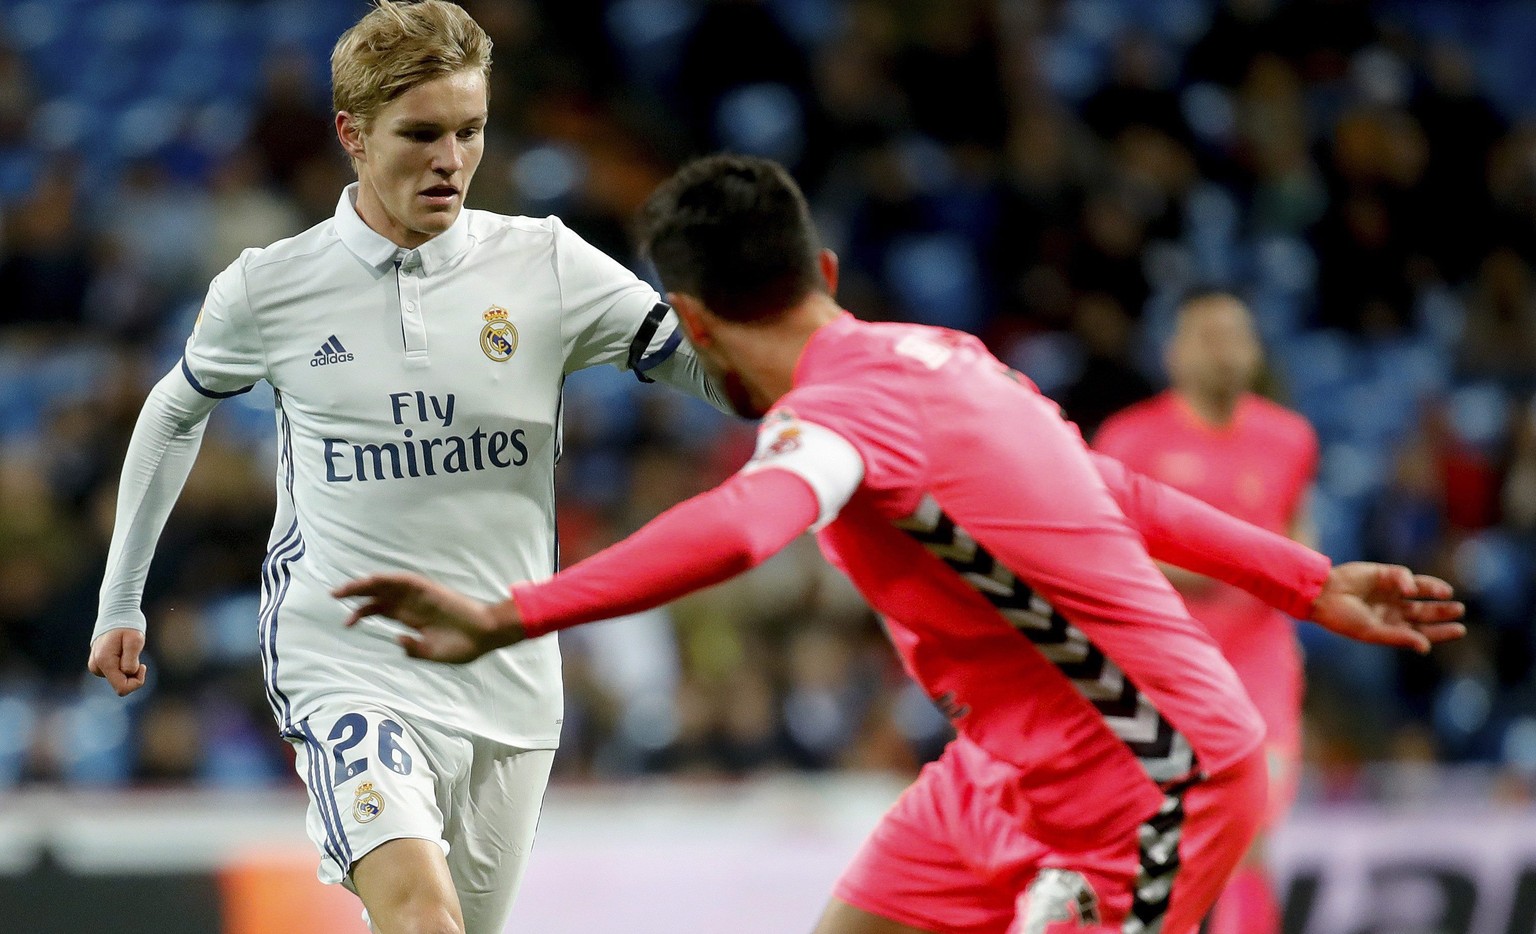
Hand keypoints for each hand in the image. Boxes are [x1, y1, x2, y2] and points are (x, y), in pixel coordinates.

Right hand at [87, 628, 148, 695]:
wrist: (116, 614)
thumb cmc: (128, 626)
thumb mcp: (135, 640)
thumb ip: (131, 660)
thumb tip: (127, 673)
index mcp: (104, 663)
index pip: (122, 688)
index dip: (137, 681)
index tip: (143, 665)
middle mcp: (96, 667)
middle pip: (120, 685)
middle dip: (133, 674)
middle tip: (136, 656)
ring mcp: (96, 666)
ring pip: (118, 679)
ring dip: (128, 669)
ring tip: (128, 651)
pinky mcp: (98, 664)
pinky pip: (115, 673)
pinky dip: (123, 666)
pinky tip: (123, 652)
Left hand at [333, 573, 524, 663]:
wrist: (486, 636)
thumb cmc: (462, 646)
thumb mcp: (431, 653)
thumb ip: (413, 648)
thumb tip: (397, 638)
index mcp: (411, 618)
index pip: (380, 610)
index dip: (361, 613)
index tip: (345, 623)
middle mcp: (412, 605)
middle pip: (379, 595)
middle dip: (356, 593)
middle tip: (333, 594)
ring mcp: (420, 596)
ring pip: (388, 586)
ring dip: (367, 584)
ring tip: (345, 588)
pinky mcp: (430, 590)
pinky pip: (406, 581)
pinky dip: (389, 579)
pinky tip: (373, 579)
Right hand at [1309, 562, 1465, 653]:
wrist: (1321, 595)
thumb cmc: (1342, 618)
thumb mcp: (1371, 632)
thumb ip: (1399, 638)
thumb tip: (1426, 647)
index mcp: (1390, 627)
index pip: (1422, 631)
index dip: (1441, 631)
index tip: (1460, 629)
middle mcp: (1392, 609)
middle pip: (1424, 611)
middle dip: (1442, 611)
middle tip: (1459, 609)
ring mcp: (1389, 591)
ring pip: (1419, 591)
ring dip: (1434, 592)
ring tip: (1448, 594)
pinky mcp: (1383, 574)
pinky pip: (1403, 576)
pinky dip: (1409, 581)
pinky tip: (1408, 588)